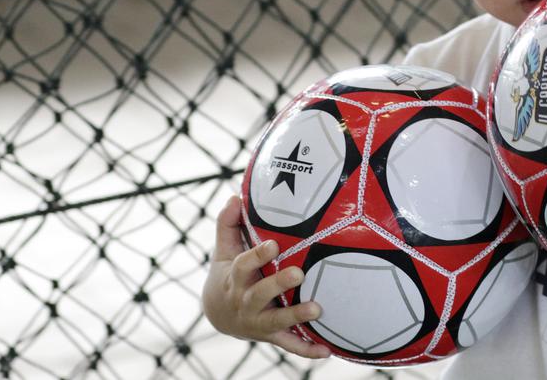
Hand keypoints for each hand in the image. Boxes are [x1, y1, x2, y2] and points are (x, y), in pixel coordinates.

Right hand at [201, 195, 330, 358]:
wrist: (220, 316)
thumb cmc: (228, 275)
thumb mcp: (223, 252)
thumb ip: (228, 225)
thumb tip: (234, 197)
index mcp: (235, 278)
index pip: (243, 265)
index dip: (257, 256)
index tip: (273, 244)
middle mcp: (246, 302)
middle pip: (260, 294)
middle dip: (278, 284)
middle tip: (298, 274)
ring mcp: (259, 321)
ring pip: (277, 321)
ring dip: (296, 316)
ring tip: (317, 309)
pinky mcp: (272, 336)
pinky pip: (289, 345)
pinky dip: (307, 349)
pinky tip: (327, 350)